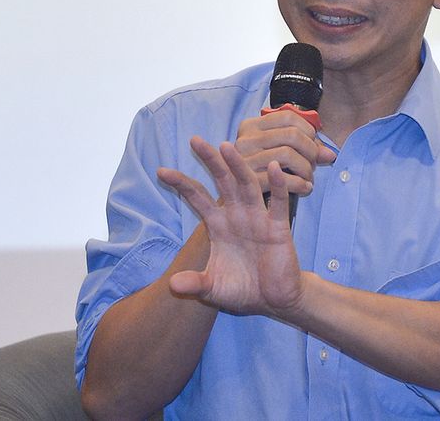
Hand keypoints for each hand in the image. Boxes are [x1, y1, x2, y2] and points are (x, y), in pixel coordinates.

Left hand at [157, 136, 305, 316]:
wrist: (273, 300)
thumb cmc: (243, 289)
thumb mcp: (213, 289)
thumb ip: (195, 283)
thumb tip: (172, 284)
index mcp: (218, 225)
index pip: (198, 198)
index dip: (181, 184)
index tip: (161, 170)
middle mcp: (237, 216)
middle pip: (222, 182)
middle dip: (210, 161)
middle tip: (195, 140)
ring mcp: (258, 219)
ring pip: (247, 185)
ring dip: (238, 166)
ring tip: (227, 147)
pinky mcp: (278, 228)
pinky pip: (278, 203)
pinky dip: (277, 185)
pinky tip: (272, 167)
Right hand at [234, 110, 335, 194]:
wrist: (234, 198)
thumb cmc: (258, 171)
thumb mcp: (274, 151)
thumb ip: (302, 148)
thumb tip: (329, 154)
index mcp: (251, 126)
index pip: (289, 116)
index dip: (308, 129)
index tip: (313, 143)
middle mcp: (246, 140)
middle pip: (291, 135)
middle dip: (310, 150)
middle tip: (313, 163)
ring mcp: (246, 159)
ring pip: (288, 154)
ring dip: (306, 168)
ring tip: (308, 177)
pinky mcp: (249, 181)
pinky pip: (282, 179)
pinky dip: (299, 183)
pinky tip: (304, 187)